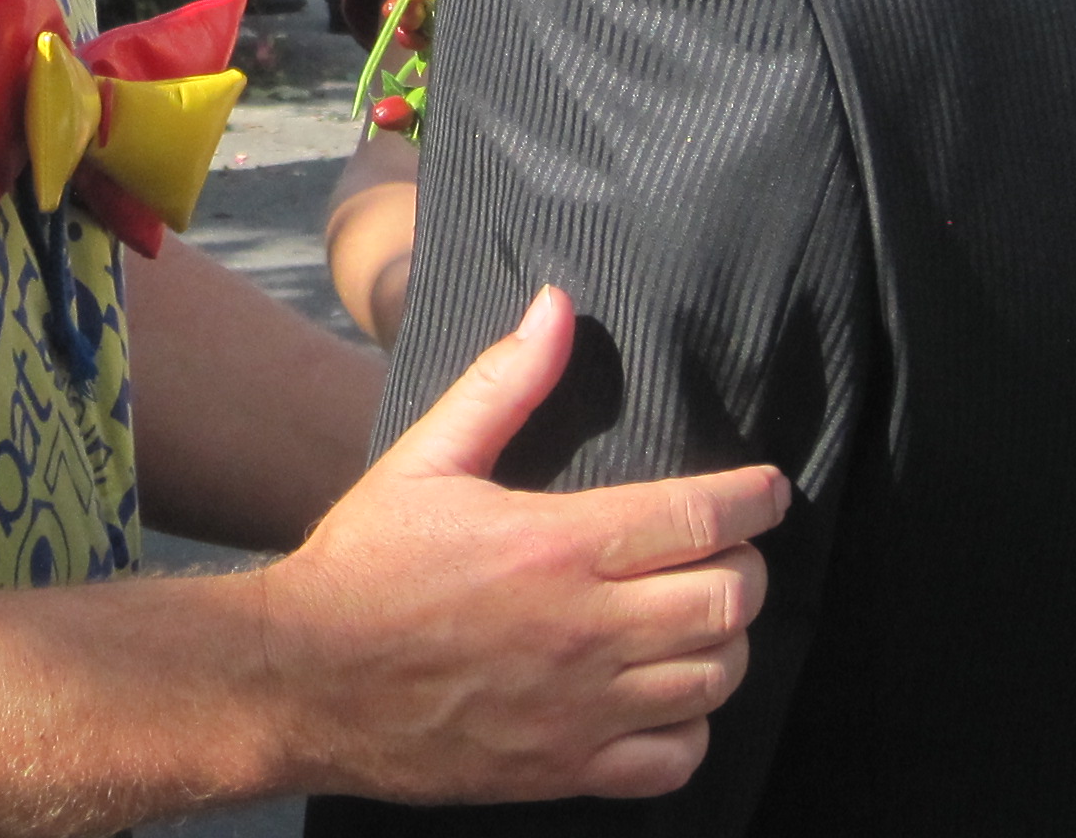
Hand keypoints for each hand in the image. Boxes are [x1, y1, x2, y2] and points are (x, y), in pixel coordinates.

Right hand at [260, 289, 781, 806]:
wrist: (305, 678)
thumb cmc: (364, 565)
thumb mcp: (426, 459)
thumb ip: (503, 384)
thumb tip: (557, 307)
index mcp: (556, 544)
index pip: (699, 518)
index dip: (753, 499)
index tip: (770, 489)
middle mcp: (585, 629)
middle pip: (728, 600)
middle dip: (746, 567)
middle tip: (729, 549)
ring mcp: (582, 707)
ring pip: (714, 678)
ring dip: (724, 641)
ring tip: (700, 613)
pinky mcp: (567, 767)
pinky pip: (676, 758)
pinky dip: (691, 724)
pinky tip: (666, 693)